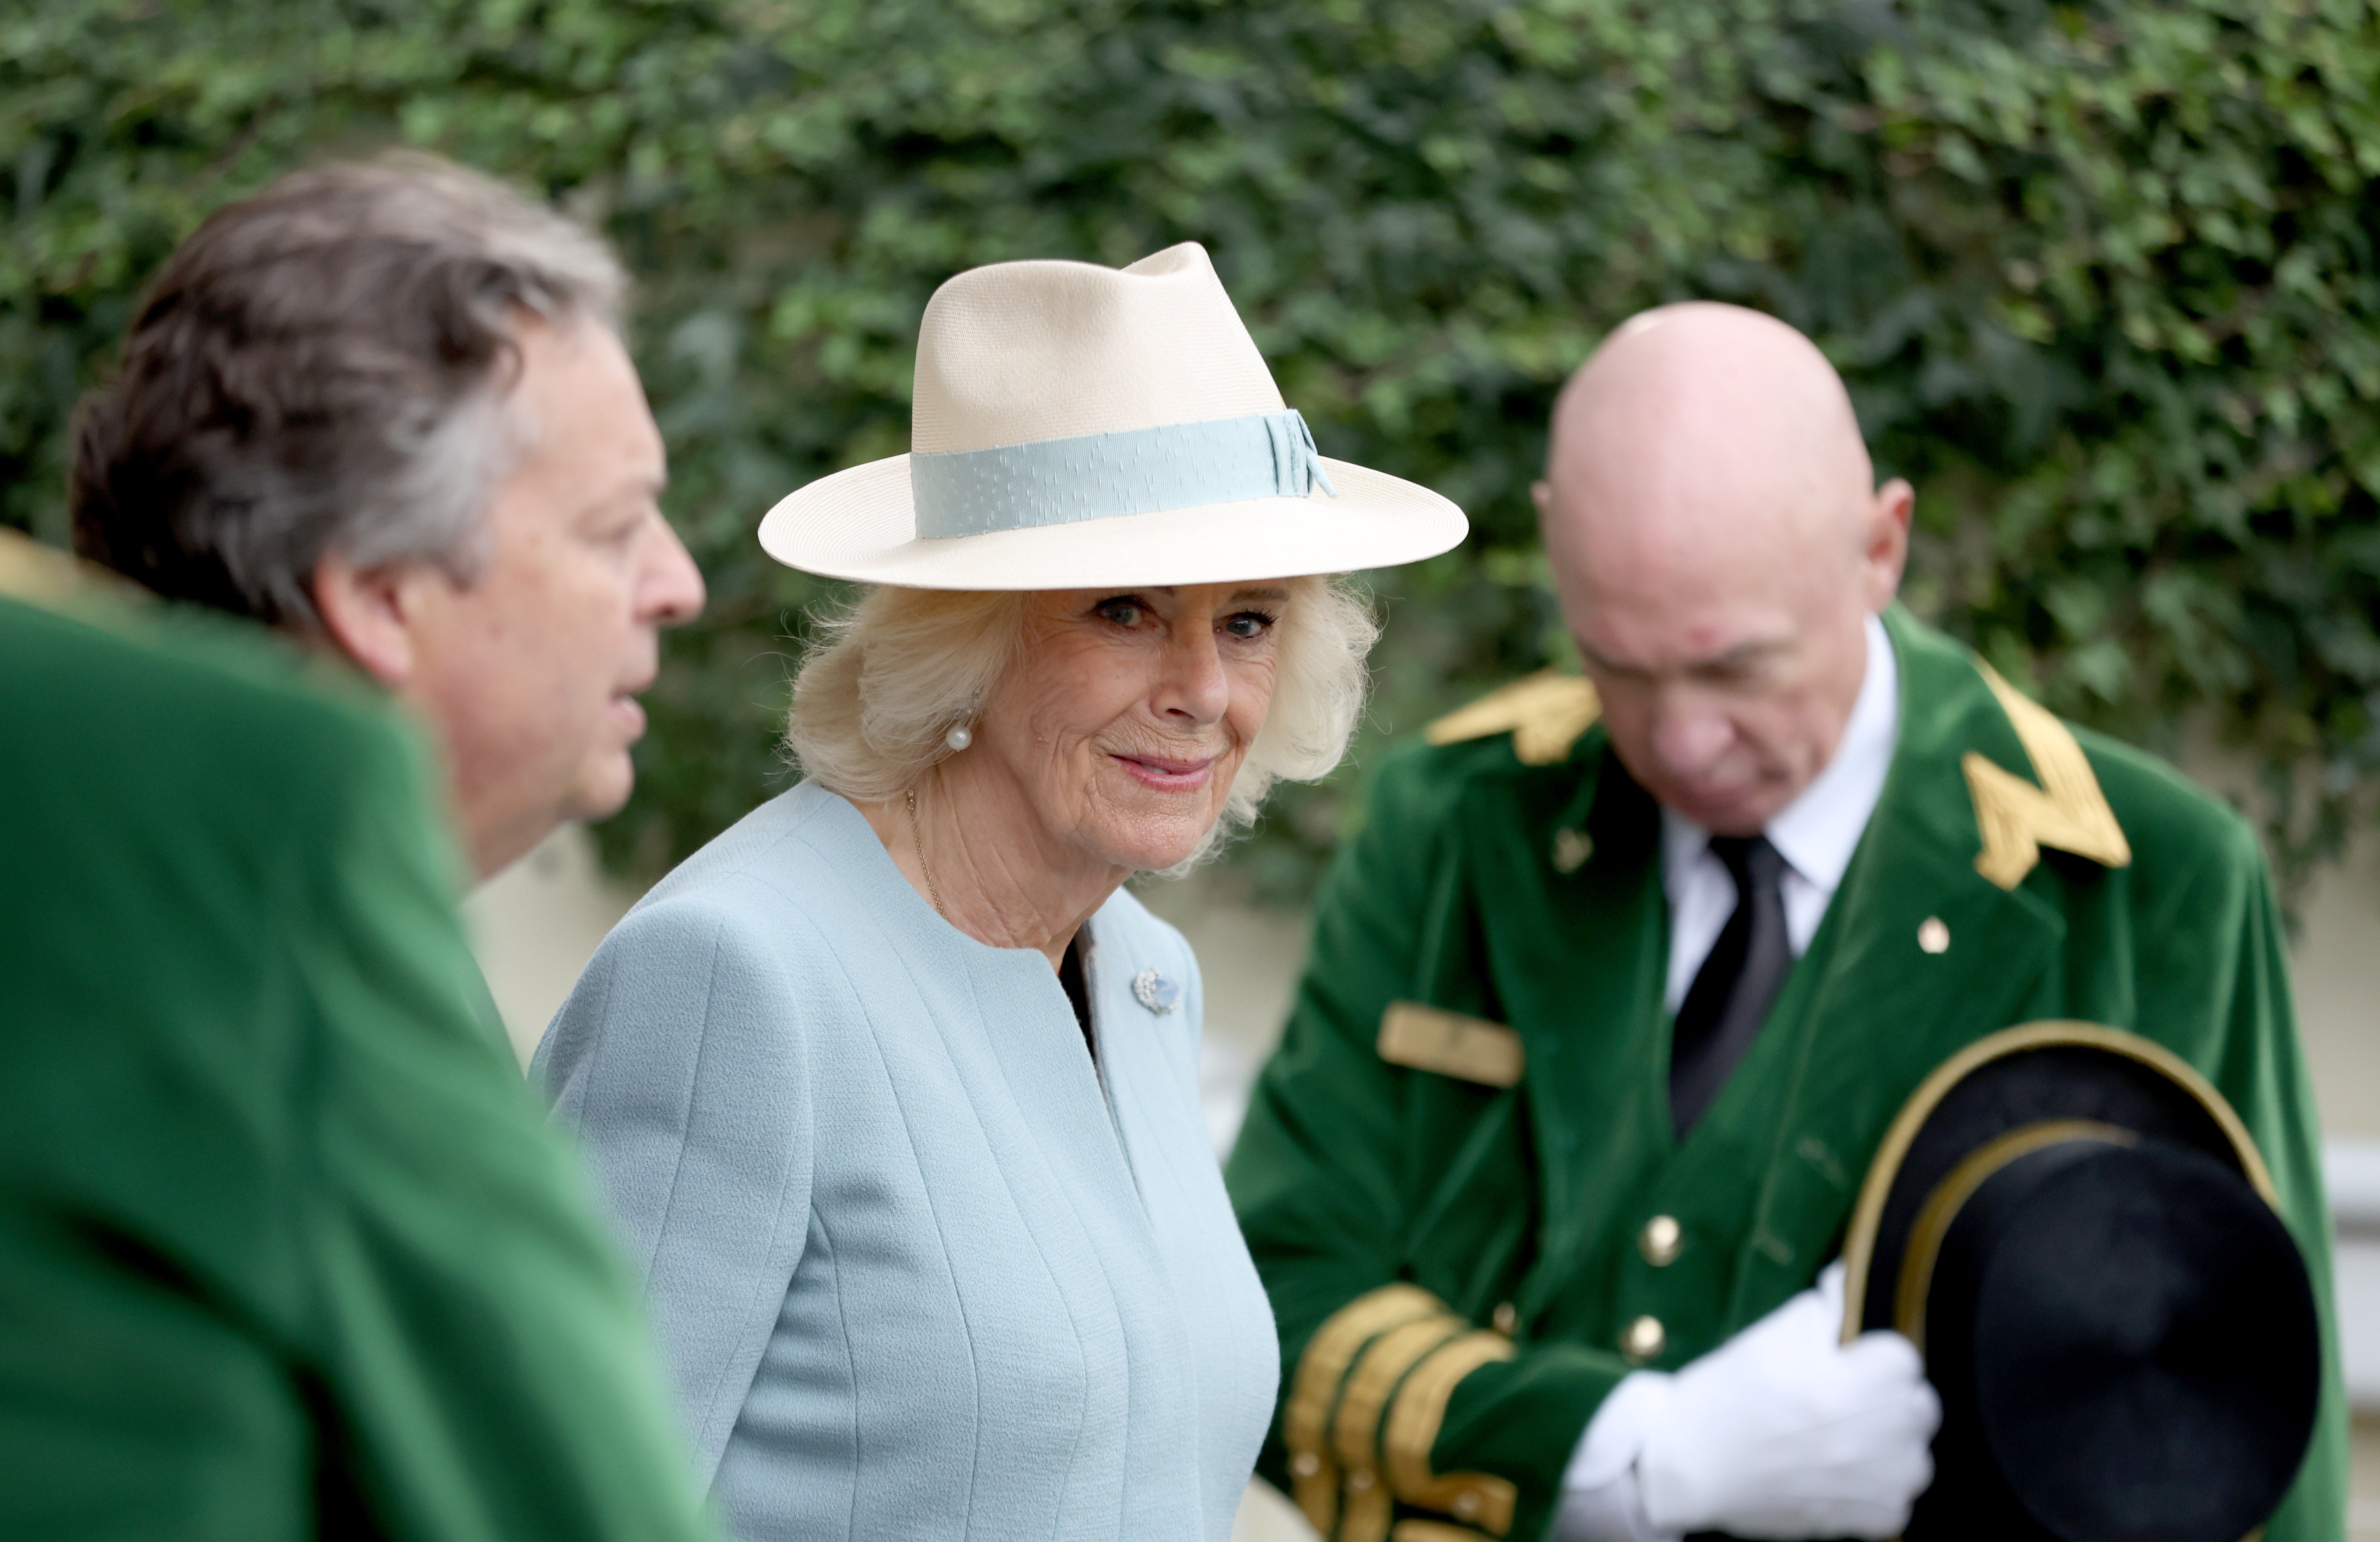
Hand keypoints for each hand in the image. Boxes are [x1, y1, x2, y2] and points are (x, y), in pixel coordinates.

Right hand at [1635, 1263, 1940, 1539]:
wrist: (1689, 1465)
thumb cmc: (1727, 1395)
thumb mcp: (1770, 1337)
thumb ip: (1825, 1308)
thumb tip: (1853, 1282)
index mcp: (1847, 1386)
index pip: (1906, 1357)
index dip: (1876, 1353)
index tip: (1851, 1361)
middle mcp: (1871, 1439)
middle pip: (1922, 1406)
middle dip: (1891, 1396)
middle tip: (1849, 1396)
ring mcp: (1874, 1486)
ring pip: (1918, 1456)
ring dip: (1893, 1444)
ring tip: (1849, 1438)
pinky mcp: (1868, 1521)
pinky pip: (1901, 1501)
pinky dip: (1881, 1489)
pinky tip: (1844, 1474)